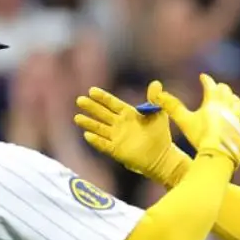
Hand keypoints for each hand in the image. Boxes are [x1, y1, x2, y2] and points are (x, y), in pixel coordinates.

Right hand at [74, 88, 191, 186]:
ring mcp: (116, 137)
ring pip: (99, 128)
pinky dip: (96, 141)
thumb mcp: (159, 114)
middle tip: (80, 100)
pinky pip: (104, 145)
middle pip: (102, 114)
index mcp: (127, 113)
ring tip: (77, 117)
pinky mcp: (116, 150)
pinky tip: (87, 135)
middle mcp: (119, 124)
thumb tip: (156, 83)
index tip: (91, 90)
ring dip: (88, 123)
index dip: (102, 97)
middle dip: (91, 107)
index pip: (112, 103)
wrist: (162, 156)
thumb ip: (155, 99)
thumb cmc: (160, 134)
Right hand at [148, 73, 239, 165]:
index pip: (210, 85)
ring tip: (227, 98)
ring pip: (236, 102)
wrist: (219, 154)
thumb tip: (158, 94)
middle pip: (225, 91)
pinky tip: (236, 119)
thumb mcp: (184, 121)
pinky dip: (237, 117)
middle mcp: (227, 107)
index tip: (202, 77)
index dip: (206, 80)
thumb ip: (172, 107)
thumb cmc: (201, 136)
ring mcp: (236, 119)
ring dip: (231, 98)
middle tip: (214, 87)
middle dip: (219, 87)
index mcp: (213, 102)